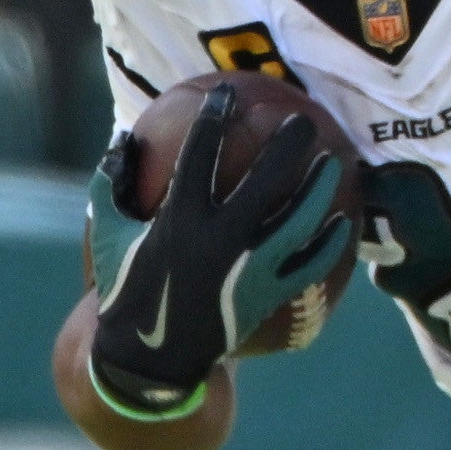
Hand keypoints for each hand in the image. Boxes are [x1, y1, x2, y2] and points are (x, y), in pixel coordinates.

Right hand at [89, 102, 353, 416]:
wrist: (150, 356)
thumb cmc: (126, 287)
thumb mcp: (108, 235)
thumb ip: (111, 187)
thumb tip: (119, 143)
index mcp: (179, 219)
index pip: (202, 153)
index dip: (215, 118)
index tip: (228, 94)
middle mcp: (219, 240)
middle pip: (266, 180)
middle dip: (288, 146)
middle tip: (304, 123)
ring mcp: (248, 269)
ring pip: (298, 220)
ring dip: (319, 189)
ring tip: (332, 162)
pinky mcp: (267, 295)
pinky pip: (309, 266)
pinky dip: (328, 244)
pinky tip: (342, 223)